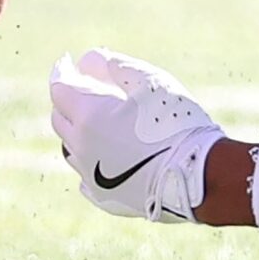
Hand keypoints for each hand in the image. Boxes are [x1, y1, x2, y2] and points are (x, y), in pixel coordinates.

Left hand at [48, 48, 225, 224]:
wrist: (198, 177)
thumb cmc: (177, 122)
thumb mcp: (150, 82)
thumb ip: (115, 66)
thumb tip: (89, 60)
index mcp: (88, 116)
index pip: (60, 89)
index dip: (65, 72)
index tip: (72, 63)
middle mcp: (81, 148)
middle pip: (60, 119)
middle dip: (69, 100)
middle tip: (88, 88)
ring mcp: (91, 177)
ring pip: (72, 148)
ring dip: (79, 130)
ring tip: (102, 120)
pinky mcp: (104, 199)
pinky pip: (86, 175)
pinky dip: (93, 159)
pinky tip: (109, 153)